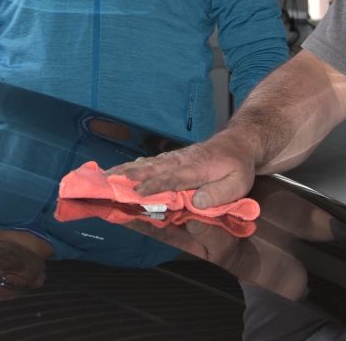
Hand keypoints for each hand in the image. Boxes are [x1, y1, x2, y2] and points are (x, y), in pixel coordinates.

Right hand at [108, 132, 257, 208]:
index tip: (137, 191)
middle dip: (129, 174)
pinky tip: (123, 169)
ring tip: (106, 174)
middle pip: (152, 168)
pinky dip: (134, 165)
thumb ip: (219, 193)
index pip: (172, 178)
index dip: (155, 185)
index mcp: (196, 169)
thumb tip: (197, 202)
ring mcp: (176, 159)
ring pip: (148, 163)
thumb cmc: (239, 166)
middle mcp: (181, 161)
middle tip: (107, 179)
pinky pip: (151, 162)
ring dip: (126, 169)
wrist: (238, 143)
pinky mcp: (174, 159)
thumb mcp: (239, 182)